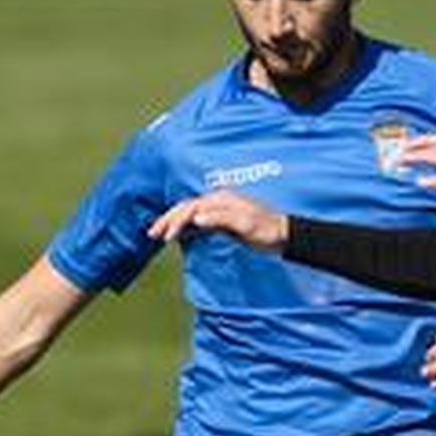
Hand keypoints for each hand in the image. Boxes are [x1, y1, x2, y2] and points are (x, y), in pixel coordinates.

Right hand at [148, 190, 288, 250]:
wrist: (283, 235)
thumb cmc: (266, 230)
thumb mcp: (246, 225)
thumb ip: (221, 219)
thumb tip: (197, 218)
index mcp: (221, 199)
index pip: (191, 208)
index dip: (176, 221)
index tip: (167, 236)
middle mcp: (218, 201)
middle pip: (186, 208)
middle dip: (168, 219)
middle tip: (152, 233)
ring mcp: (220, 210)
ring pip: (190, 213)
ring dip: (173, 222)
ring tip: (158, 234)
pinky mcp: (223, 221)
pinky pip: (198, 222)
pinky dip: (185, 227)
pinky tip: (178, 235)